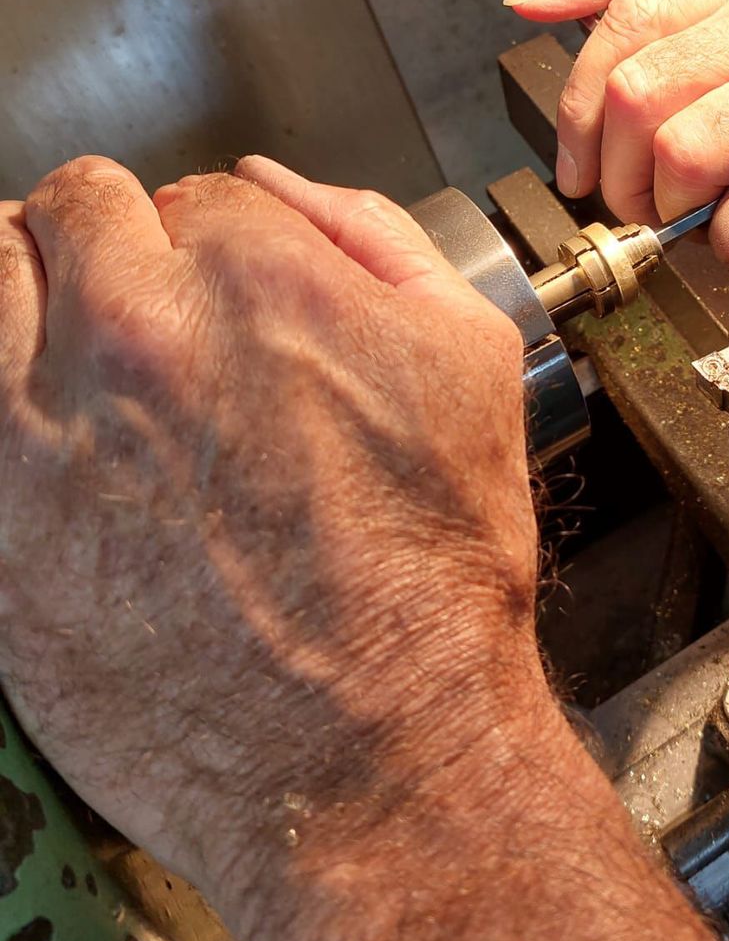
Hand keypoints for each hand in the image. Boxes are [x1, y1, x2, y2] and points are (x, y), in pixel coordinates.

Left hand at [0, 155, 540, 910]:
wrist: (372, 754)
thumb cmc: (431, 573)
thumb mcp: (471, 366)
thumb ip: (376, 241)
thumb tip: (281, 186)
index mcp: (264, 281)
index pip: (197, 195)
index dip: (216, 247)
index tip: (224, 302)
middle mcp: (141, 332)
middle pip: (78, 206)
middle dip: (114, 242)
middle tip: (141, 308)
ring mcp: (46, 422)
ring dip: (24, 280)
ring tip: (66, 342)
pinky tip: (34, 408)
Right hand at [506, 0, 728, 262]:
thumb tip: (722, 236)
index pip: (698, 141)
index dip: (669, 201)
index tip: (678, 233)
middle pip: (642, 84)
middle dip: (616, 163)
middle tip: (630, 212)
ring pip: (627, 24)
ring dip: (582, 97)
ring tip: (574, 158)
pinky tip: (534, 2)